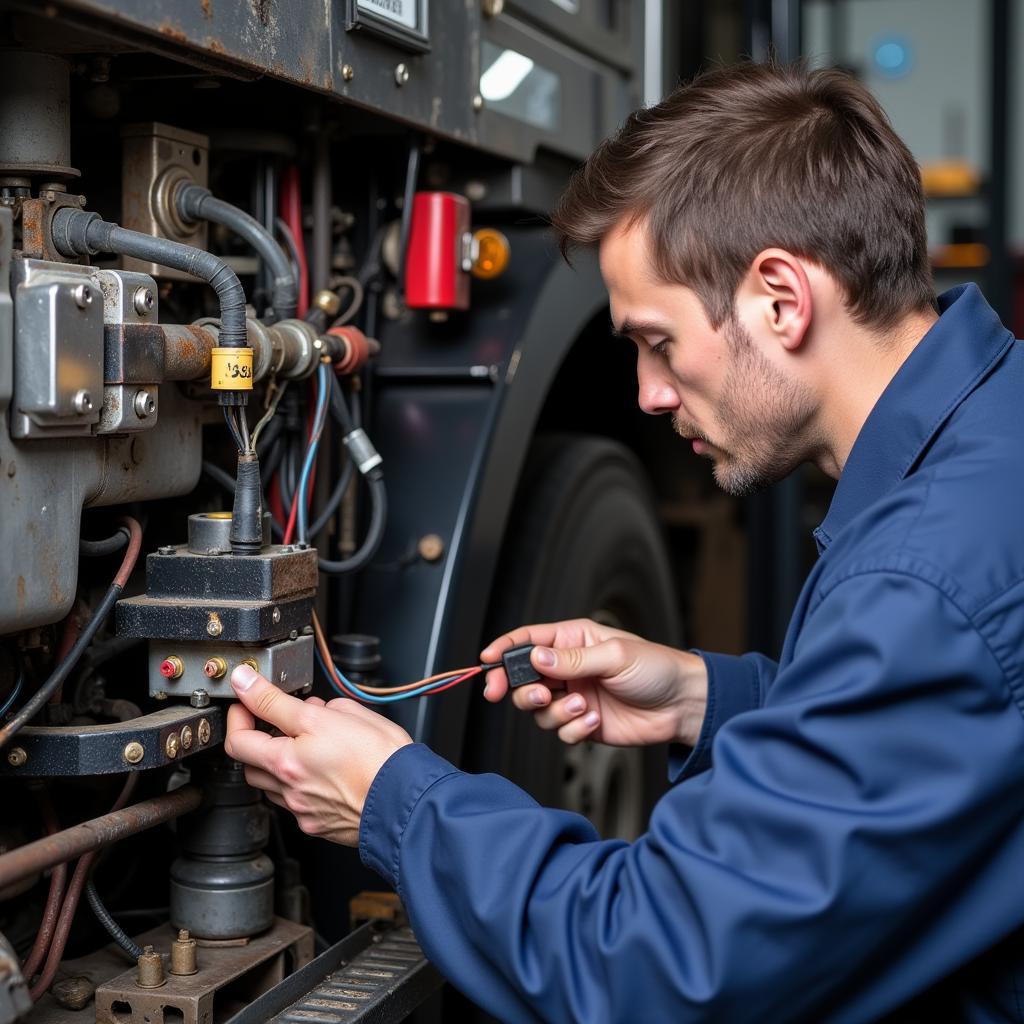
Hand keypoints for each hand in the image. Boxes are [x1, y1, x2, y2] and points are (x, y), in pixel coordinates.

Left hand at [224, 664, 412, 845]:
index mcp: (289, 758)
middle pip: (248, 762)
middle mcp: (289, 787)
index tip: (246, 698)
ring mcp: (300, 808)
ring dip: (273, 761)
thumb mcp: (337, 713)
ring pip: (268, 783)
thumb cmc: (383, 758)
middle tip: (270, 718)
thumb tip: (273, 693)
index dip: (240, 711)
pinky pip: (291, 800)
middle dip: (254, 737)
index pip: (239, 735)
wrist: (407, 800)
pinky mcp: (313, 824)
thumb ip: (295, 702)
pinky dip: (295, 781)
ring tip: (298, 743)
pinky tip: (316, 767)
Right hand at [481, 619, 706, 747]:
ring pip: (538, 709)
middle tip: (534, 695)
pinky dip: (573, 729)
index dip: (505, 649)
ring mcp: (573, 696)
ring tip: (582, 706)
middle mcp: (568, 668)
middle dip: (521, 689)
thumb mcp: (615, 656)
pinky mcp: (582, 723)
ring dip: (556, 712)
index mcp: (573, 640)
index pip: (528, 640)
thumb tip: (537, 657)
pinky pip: (560, 731)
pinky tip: (594, 721)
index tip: (487, 661)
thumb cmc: (657, 669)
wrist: (683, 706)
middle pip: (524, 678)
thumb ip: (572, 660)